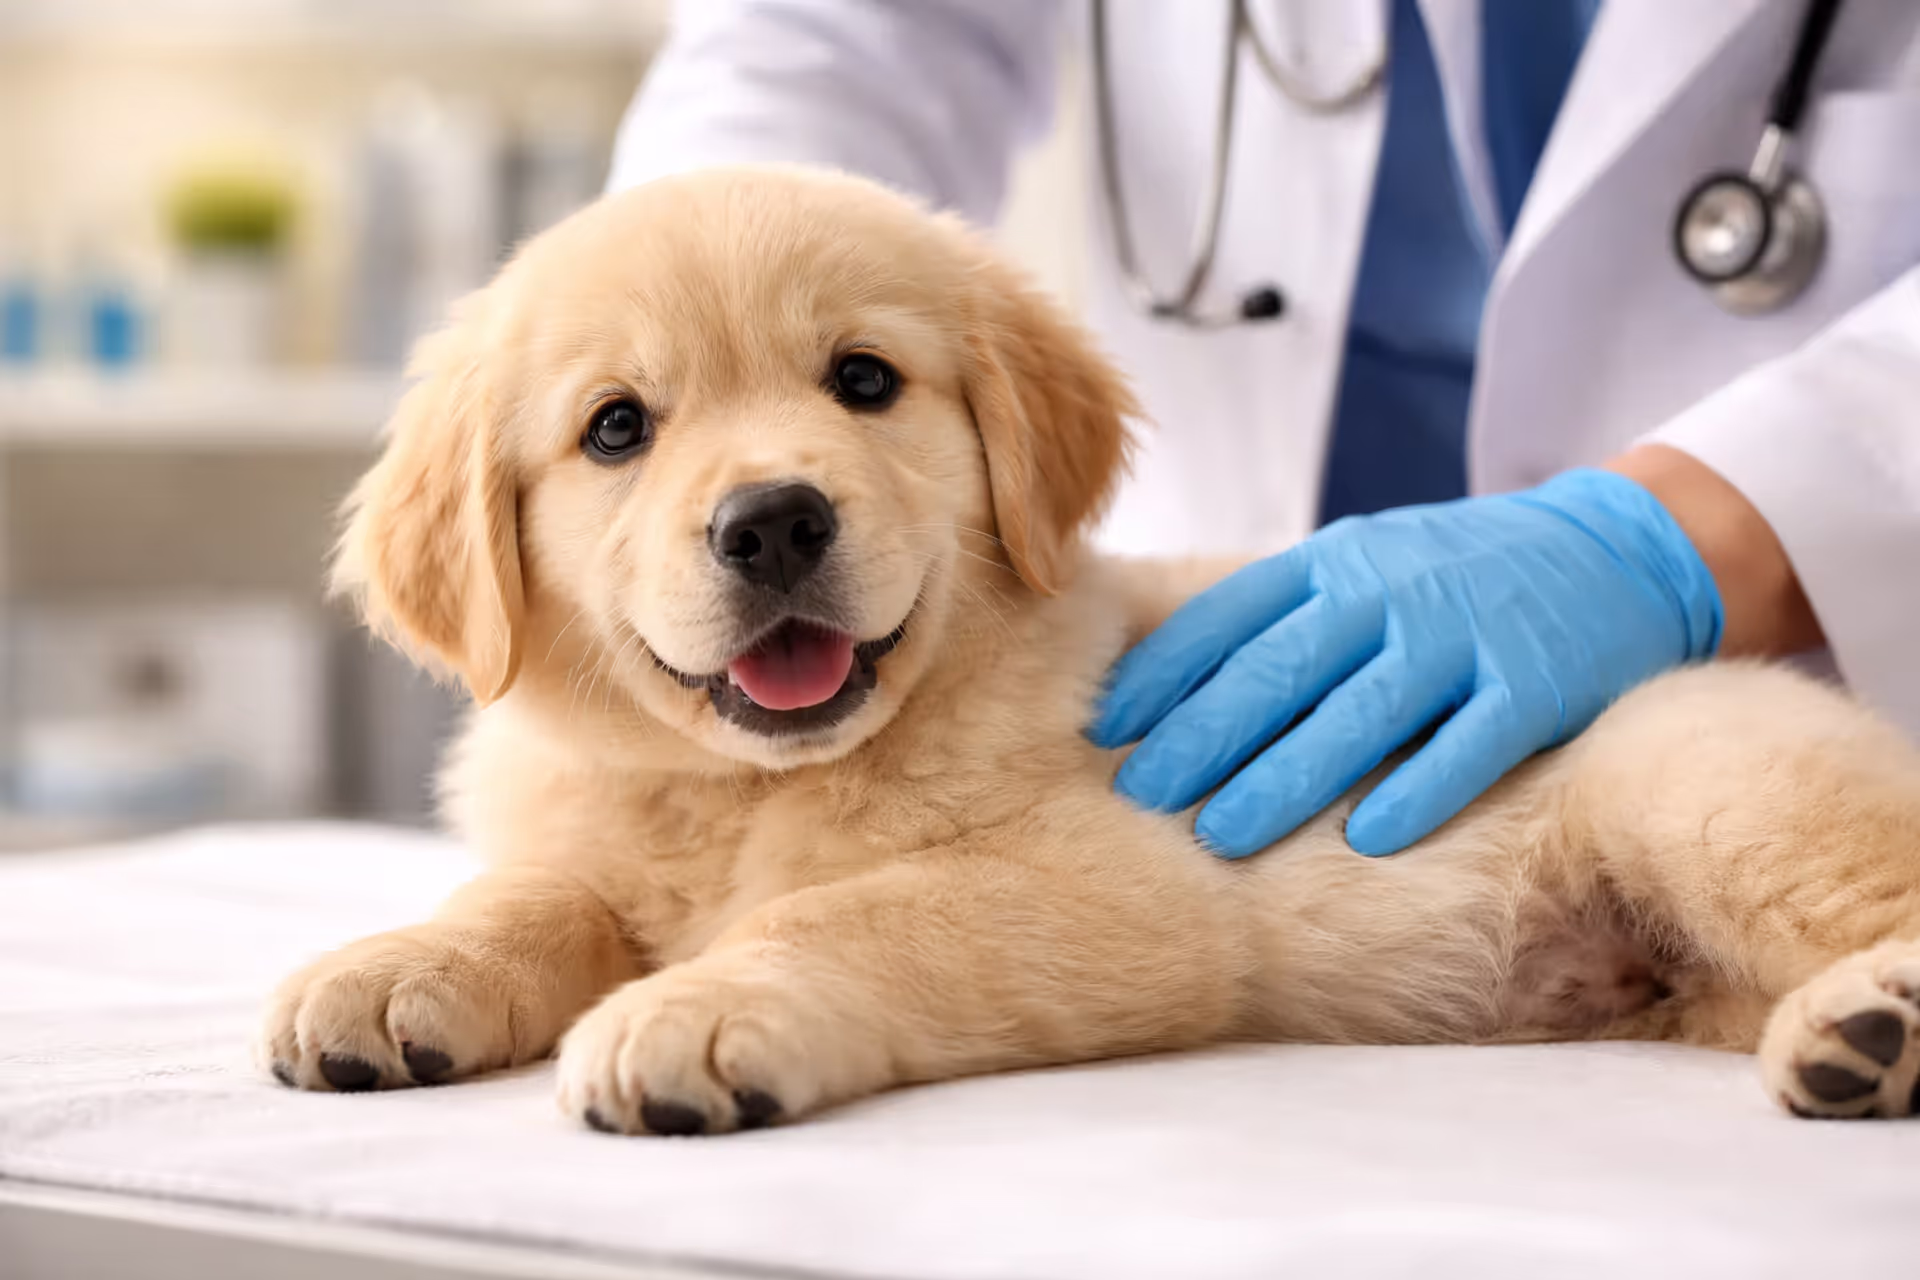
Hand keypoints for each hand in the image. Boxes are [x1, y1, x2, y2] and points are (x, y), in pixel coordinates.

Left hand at [1087, 469, 1723, 857]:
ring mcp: (1466, 634)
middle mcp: (1391, 591)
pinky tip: (1368, 841)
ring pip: (1361, 711)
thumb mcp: (1363, 566)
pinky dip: (1420, 790)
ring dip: (1286, 777)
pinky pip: (1471, 742)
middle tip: (1141, 798)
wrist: (1614, 545)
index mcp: (1336, 562)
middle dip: (1203, 736)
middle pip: (1280, 668)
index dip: (1164, 675)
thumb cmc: (1454, 575)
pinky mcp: (1538, 681)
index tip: (1106, 732)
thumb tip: (1165, 684)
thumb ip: (1283, 614)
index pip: (1231, 617)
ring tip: (1221, 835)